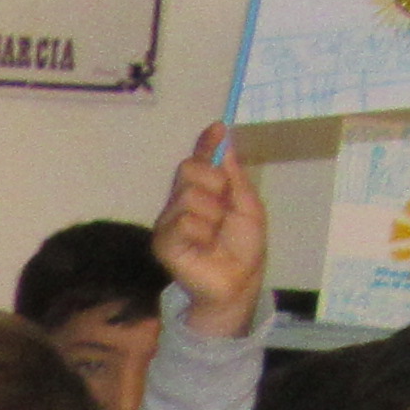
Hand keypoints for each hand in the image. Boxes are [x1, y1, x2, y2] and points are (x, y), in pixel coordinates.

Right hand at [154, 127, 269, 338]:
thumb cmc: (243, 246)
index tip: (218, 127)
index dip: (206, 144)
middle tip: (224, 211)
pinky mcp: (163, 242)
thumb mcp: (247, 204)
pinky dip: (200, 232)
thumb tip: (224, 138)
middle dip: (216, 185)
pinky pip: (182, 221)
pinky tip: (203, 246)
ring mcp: (169, 222)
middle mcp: (180, 201)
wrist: (238, 281)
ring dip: (212, 216)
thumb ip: (233, 174)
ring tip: (215, 236)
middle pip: (190, 169)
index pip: (199, 160)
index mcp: (202, 190)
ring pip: (189, 196)